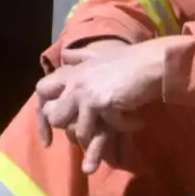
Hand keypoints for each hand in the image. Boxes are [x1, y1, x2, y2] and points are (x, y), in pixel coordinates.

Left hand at [35, 38, 171, 172]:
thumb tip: (66, 54)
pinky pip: (108, 128)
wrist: (153, 61)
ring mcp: (86, 94)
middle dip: (72, 130)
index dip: (42, 117)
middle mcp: (74, 83)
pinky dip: (125, 127)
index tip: (48, 140)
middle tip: (92, 135)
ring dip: (99, 139)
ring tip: (117, 133)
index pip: (41, 91)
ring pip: (79, 131)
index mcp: (72, 72)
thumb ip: (80, 57)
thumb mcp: (101, 55)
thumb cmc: (132, 58)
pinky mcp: (102, 104)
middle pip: (56, 118)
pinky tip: (137, 122)